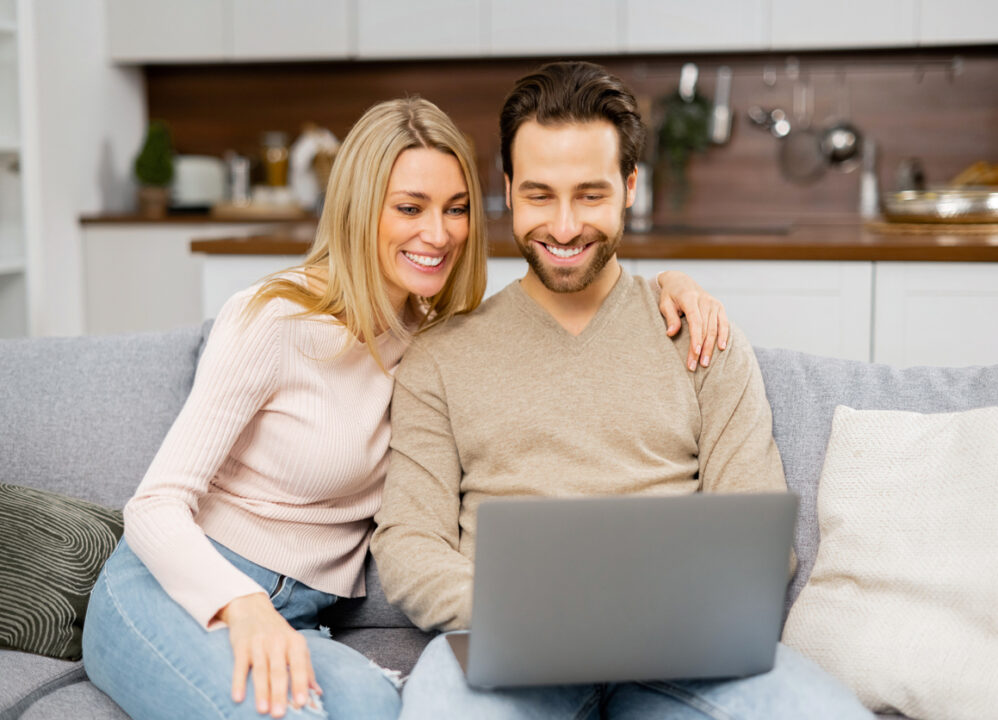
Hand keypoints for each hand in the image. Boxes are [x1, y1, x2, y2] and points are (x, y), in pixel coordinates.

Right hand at [217, 592, 320, 717]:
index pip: (300, 666)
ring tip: (262, 710)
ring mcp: (259, 643)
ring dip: (261, 691)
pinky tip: (238, 698)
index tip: (303, 703)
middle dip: (280, 693)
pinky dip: (238, 682)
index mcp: (295, 643)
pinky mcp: (241, 645)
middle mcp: (278, 642)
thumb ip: (306, 669)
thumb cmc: (278, 634)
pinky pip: (240, 666)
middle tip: (280, 714)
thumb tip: (317, 693)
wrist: (252, 608)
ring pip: (261, 670)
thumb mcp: (295, 645)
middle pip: (279, 671)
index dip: (301, 684)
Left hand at [656, 270, 729, 370]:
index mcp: (690, 298)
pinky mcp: (719, 306)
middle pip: (705, 328)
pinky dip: (724, 336)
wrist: (681, 281)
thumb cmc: (670, 295)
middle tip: (695, 366)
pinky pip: (723, 323)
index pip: (695, 321)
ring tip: (705, 363)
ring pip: (714, 328)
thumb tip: (671, 334)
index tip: (695, 353)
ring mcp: (713, 303)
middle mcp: (704, 300)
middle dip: (701, 349)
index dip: (696, 338)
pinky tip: (721, 348)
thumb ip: (670, 318)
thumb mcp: (665, 304)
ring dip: (711, 347)